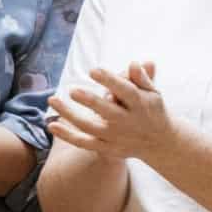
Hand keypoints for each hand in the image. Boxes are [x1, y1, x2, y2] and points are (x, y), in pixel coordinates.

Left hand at [48, 63, 175, 162]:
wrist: (160, 142)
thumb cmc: (152, 109)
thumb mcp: (153, 93)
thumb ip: (142, 78)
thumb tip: (134, 64)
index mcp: (141, 105)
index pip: (125, 91)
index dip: (110, 81)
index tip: (94, 70)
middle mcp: (128, 122)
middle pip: (107, 111)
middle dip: (90, 101)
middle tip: (73, 90)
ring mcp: (116, 136)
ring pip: (90, 127)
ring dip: (70, 115)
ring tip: (53, 100)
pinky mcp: (107, 148)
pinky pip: (84, 142)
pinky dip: (68, 135)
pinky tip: (51, 125)